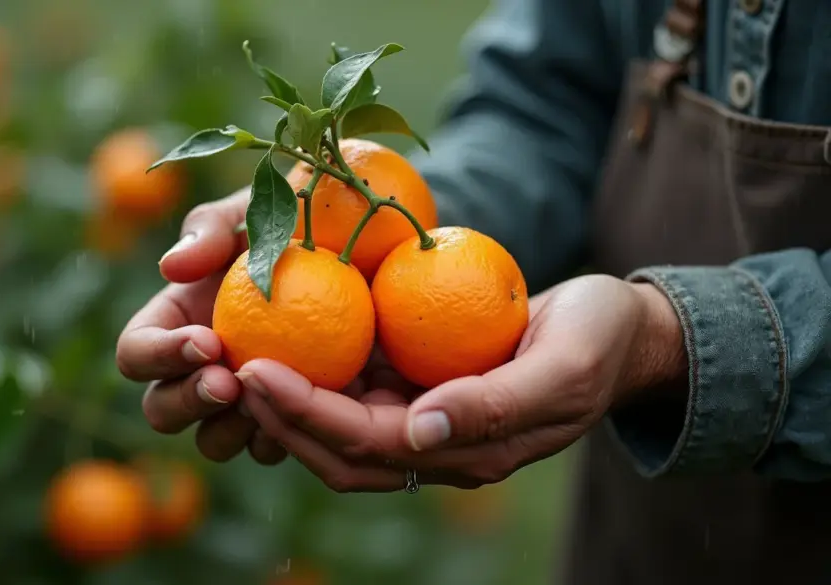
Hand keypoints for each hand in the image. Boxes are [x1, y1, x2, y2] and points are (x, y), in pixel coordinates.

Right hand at [116, 187, 286, 464]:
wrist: (365, 251)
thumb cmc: (298, 219)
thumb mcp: (255, 209)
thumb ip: (210, 228)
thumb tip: (170, 267)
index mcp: (175, 322)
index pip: (136, 353)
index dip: (158, 355)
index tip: (207, 341)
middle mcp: (197, 368)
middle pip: (160, 409)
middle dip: (187, 402)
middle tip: (229, 382)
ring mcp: (240, 399)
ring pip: (211, 441)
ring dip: (229, 430)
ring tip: (266, 404)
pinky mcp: (284, 418)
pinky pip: (266, 448)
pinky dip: (279, 439)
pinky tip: (305, 416)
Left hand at [238, 274, 687, 491]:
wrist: (618, 330)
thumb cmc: (600, 340)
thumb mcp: (564, 366)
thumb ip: (497, 405)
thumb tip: (421, 434)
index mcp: (469, 451)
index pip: (369, 444)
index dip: (307, 414)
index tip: (255, 371)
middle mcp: (437, 446)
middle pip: (338, 448)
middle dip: (278, 414)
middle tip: (225, 365)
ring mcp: (426, 419)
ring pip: (338, 426)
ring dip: (286, 400)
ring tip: (236, 354)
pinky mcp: (421, 388)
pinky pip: (358, 389)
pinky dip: (316, 372)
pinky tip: (285, 335)